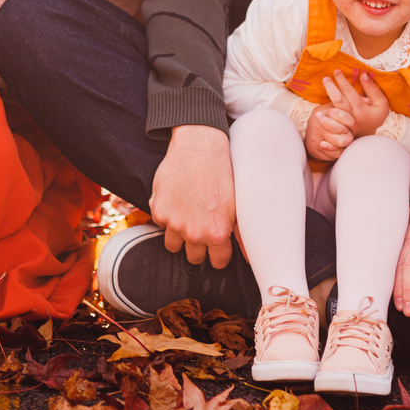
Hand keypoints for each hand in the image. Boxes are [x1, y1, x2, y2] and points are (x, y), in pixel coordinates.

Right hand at [150, 125, 234, 266]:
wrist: (200, 147)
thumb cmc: (222, 173)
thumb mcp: (238, 204)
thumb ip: (242, 234)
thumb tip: (250, 257)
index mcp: (216, 234)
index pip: (217, 262)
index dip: (219, 255)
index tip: (217, 247)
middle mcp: (194, 233)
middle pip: (193, 258)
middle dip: (198, 247)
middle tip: (201, 230)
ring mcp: (174, 223)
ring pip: (173, 246)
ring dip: (179, 236)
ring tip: (187, 219)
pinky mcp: (159, 210)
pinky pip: (160, 224)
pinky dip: (167, 216)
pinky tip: (177, 201)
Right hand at [305, 102, 352, 162]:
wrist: (315, 130)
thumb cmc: (333, 117)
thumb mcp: (340, 107)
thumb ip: (354, 102)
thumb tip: (369, 100)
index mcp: (327, 110)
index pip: (340, 114)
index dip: (349, 120)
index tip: (352, 123)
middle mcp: (319, 122)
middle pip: (340, 130)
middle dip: (348, 133)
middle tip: (348, 133)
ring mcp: (316, 135)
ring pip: (337, 143)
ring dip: (344, 143)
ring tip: (345, 139)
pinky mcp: (314, 147)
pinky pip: (333, 154)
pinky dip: (339, 152)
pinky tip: (339, 147)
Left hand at [323, 68, 388, 136]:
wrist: (369, 137)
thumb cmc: (375, 117)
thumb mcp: (381, 104)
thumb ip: (373, 89)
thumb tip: (363, 75)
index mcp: (361, 110)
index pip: (349, 92)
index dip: (342, 80)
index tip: (336, 71)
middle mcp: (351, 117)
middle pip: (338, 100)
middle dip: (331, 87)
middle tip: (325, 78)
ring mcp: (344, 126)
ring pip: (332, 111)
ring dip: (325, 101)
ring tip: (320, 92)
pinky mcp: (339, 132)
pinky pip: (330, 126)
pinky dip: (324, 119)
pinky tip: (318, 114)